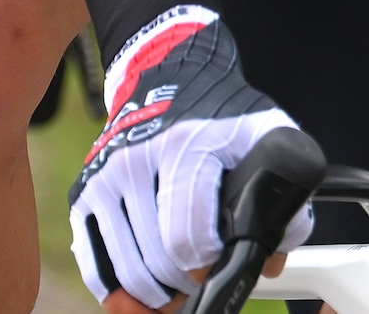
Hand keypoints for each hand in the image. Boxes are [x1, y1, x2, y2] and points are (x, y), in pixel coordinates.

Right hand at [70, 7, 314, 308]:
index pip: (186, 237)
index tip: (217, 268)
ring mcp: (104, 176)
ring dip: (153, 295)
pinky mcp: (83, 190)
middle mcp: (136, 159)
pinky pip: (94, 264)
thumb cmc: (221, 114)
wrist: (170, 75)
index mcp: (185, 146)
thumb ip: (285, 191)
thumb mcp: (265, 135)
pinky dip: (116, 293)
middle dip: (184, 284)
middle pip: (156, 260)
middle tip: (200, 282)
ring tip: (176, 290)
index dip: (206, 267)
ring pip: (125, 270)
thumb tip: (271, 259)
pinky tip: (140, 296)